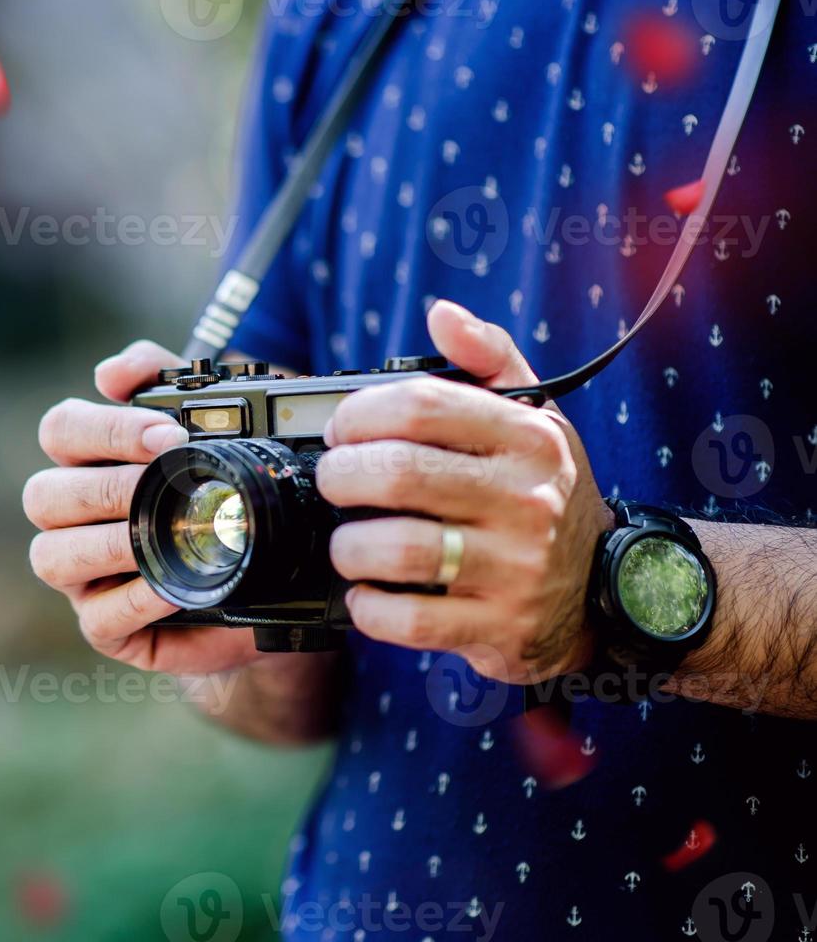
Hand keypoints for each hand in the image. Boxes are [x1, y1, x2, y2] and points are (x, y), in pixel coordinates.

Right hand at [23, 341, 262, 674]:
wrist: (280, 570)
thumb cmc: (230, 488)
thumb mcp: (213, 424)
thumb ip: (162, 379)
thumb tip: (109, 372)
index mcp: (86, 461)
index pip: (61, 430)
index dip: (107, 429)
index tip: (169, 435)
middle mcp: (70, 518)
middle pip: (43, 494)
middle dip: (109, 486)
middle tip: (171, 482)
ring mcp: (81, 575)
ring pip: (50, 557)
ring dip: (107, 543)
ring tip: (161, 533)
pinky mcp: (106, 627)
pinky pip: (97, 617)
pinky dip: (134, 600)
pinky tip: (171, 586)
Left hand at [318, 300, 614, 682]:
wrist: (608, 590)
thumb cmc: (548, 494)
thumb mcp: (537, 417)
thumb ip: (489, 359)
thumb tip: (443, 314)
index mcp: (529, 438)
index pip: (421, 405)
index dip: (358, 414)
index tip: (341, 429)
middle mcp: (528, 500)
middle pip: (397, 474)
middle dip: (341, 477)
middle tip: (334, 483)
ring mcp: (515, 568)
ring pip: (397, 549)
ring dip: (348, 547)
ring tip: (346, 542)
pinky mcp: (500, 627)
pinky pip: (409, 620)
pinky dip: (370, 608)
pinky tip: (369, 592)